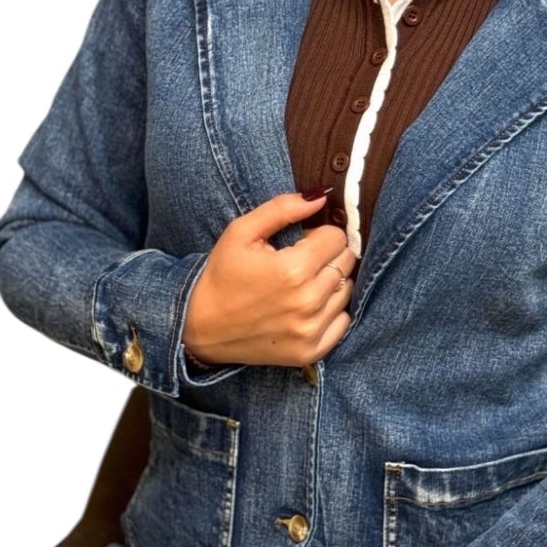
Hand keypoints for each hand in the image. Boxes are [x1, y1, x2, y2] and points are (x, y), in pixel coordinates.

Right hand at [182, 189, 359, 368]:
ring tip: (300, 285)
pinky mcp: (312, 351)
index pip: (337, 238)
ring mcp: (311, 329)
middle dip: (327, 255)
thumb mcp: (241, 232)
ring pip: (347, 290)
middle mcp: (307, 301)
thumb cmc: (221, 276)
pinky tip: (306, 308)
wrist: (200, 328)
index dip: (319, 235)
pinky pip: (344, 322)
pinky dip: (331, 312)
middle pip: (346, 262)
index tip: (301, 242)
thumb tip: (322, 196)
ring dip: (331, 283)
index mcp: (292, 269)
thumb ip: (282, 209)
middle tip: (301, 262)